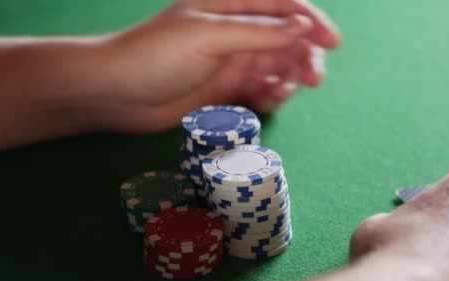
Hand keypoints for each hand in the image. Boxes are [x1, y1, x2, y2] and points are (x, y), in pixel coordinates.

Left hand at [94, 0, 340, 132]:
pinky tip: (266, 102)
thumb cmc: (155, 56)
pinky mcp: (225, 91)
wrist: (115, 94)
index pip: (282, 5)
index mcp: (230, 6)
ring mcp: (231, 62)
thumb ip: (258, 32)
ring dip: (289, 79)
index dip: (311, 21)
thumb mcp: (208, 36)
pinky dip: (270, 97)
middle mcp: (235, 32)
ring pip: (277, 67)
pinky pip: (260, 91)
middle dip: (304, 56)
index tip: (333, 43)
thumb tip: (303, 25)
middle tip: (313, 80)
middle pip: (286, 39)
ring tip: (282, 94)